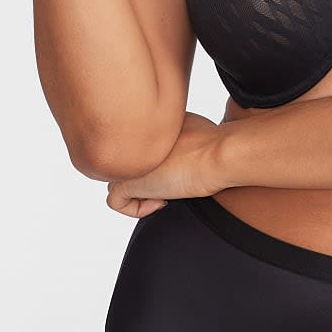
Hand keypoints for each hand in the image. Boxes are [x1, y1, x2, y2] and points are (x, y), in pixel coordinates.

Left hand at [106, 111, 225, 217]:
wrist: (216, 153)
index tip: (175, 166)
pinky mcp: (124, 184)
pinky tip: (161, 201)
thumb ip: (172, 131)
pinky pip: (115, 202)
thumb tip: (177, 142)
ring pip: (118, 181)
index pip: (133, 147)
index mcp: (140, 122)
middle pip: (125, 163)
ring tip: (167, 191)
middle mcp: (126, 139)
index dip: (153, 162)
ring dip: (142, 191)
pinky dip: (136, 209)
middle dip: (146, 176)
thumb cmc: (212, 142)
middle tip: (171, 179)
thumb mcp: (190, 125)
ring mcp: (123, 162)